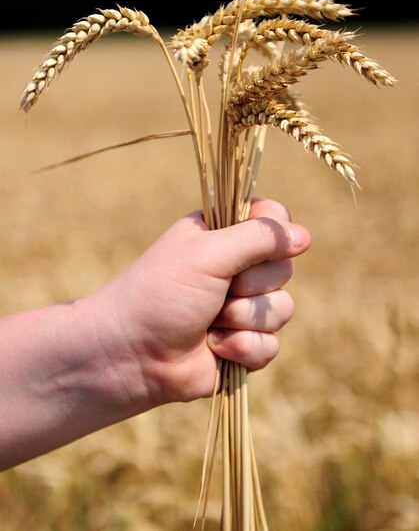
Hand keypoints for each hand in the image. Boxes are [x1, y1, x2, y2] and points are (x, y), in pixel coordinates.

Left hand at [86, 198, 310, 412]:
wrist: (130, 355)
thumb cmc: (161, 293)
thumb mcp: (209, 253)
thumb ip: (258, 238)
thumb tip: (304, 236)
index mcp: (224, 234)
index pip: (275, 218)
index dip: (275, 234)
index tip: (256, 246)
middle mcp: (237, 267)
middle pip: (284, 268)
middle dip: (250, 286)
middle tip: (217, 290)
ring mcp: (242, 307)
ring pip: (283, 310)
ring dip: (243, 319)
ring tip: (209, 321)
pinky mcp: (244, 344)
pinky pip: (272, 345)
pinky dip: (242, 348)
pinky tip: (214, 347)